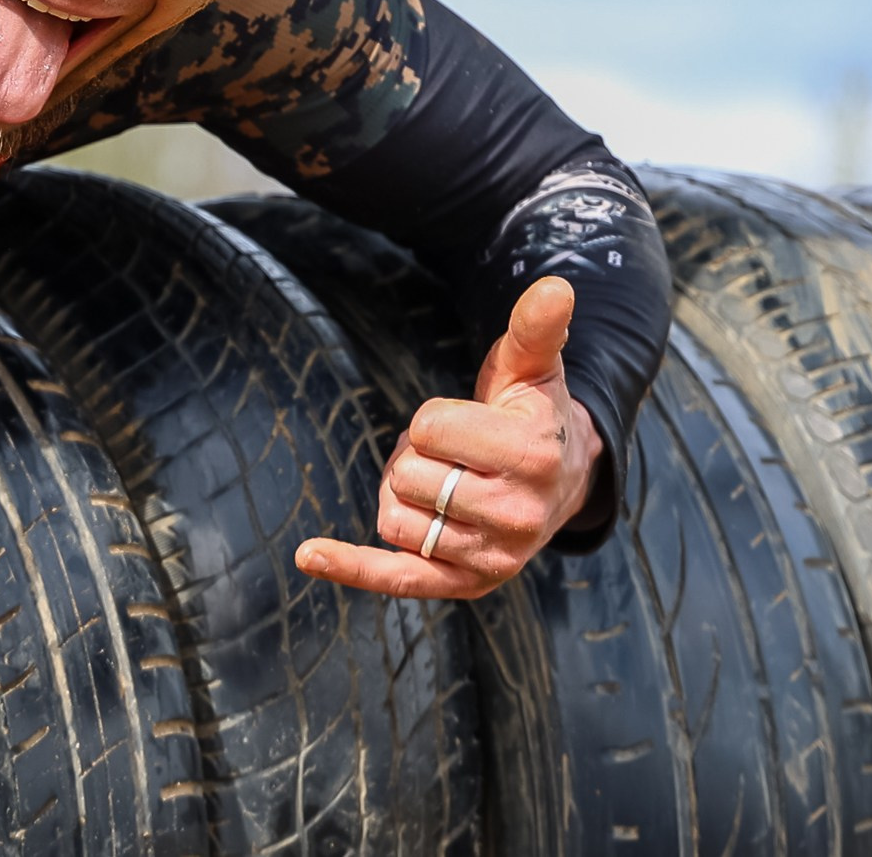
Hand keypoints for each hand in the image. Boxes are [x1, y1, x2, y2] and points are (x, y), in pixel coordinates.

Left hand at [295, 275, 597, 599]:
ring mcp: (490, 556)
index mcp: (530, 456)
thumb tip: (554, 286)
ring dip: (403, 494)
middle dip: (416, 455)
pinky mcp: (464, 584)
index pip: (428, 428)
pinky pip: (396, 578)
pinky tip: (309, 555)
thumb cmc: (531, 413)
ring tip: (446, 485)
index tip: (467, 424)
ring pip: (394, 517)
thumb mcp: (533, 367)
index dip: (432, 418)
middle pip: (407, 475)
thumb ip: (535, 327)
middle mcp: (515, 516)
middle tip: (455, 456)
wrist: (562, 482)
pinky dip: (351, 567)